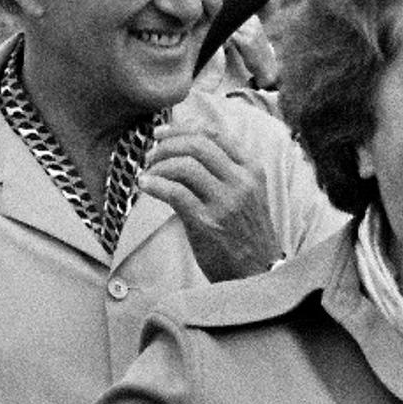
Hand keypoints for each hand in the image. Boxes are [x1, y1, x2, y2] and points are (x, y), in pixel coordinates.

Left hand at [140, 120, 286, 281]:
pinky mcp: (207, 223)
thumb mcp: (247, 196)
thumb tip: (182, 152)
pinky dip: (155, 184)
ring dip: (159, 165)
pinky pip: (175, 192)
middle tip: (150, 154)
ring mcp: (225, 202)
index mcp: (252, 170)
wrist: (257, 274)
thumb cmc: (246, 235)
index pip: (215, 134)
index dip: (182, 129)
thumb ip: (224, 173)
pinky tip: (145, 186)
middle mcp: (241, 182)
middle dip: (167, 144)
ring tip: (148, 173)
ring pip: (185, 165)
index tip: (161, 133)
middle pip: (197, 145)